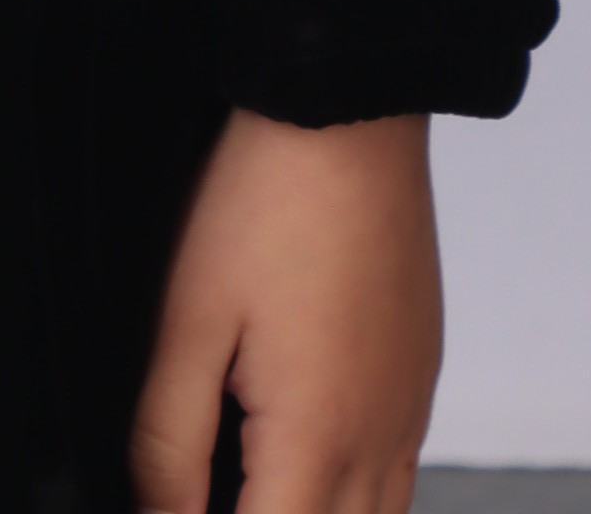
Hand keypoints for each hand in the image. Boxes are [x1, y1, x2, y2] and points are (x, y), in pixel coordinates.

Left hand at [130, 108, 441, 513]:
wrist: (350, 116)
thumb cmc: (265, 205)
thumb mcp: (188, 322)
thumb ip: (169, 442)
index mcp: (318, 439)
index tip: (178, 507)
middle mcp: (379, 441)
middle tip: (202, 491)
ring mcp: (411, 410)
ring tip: (249, 479)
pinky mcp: (422, 375)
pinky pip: (399, 475)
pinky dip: (352, 492)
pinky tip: (301, 452)